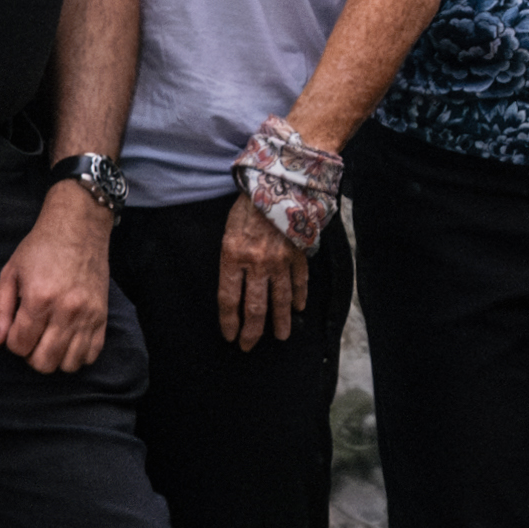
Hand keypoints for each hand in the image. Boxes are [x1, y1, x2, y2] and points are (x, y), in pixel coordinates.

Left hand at [0, 182, 115, 373]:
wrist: (79, 227)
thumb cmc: (41, 247)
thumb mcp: (10, 272)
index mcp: (39, 298)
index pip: (19, 345)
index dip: (12, 341)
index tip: (15, 327)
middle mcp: (66, 310)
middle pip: (43, 362)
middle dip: (30, 355)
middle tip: (30, 337)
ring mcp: (88, 315)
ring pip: (68, 364)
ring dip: (54, 358)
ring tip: (48, 340)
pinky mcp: (103, 316)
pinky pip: (91, 354)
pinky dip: (77, 355)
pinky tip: (68, 339)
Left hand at [216, 195, 309, 349]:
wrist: (278, 181)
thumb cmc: (248, 205)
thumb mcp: (228, 230)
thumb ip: (231, 259)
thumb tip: (235, 287)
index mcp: (233, 256)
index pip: (229, 299)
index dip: (229, 322)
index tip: (230, 336)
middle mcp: (257, 263)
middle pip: (255, 307)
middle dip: (252, 332)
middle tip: (249, 346)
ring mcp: (280, 261)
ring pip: (280, 300)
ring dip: (280, 322)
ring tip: (281, 336)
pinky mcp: (298, 254)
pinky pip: (300, 281)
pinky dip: (300, 296)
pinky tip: (299, 308)